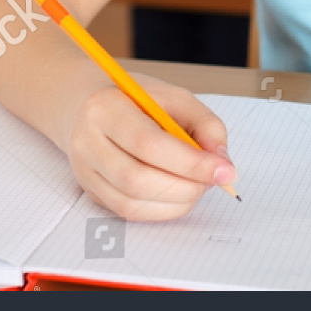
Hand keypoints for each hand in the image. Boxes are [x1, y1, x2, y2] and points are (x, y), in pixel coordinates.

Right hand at [64, 76, 236, 221]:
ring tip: (198, 186)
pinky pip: (128, 213)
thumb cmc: (136, 101)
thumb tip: (222, 163)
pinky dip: (162, 210)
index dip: (190, 162)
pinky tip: (179, 195)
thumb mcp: (175, 98)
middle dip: (185, 186)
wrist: (88, 107)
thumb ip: (205, 125)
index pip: (148, 143)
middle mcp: (87, 142)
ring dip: (176, 202)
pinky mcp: (90, 192)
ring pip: (132, 202)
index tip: (225, 171)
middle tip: (214, 180)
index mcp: (106, 108)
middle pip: (136, 179)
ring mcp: (85, 171)